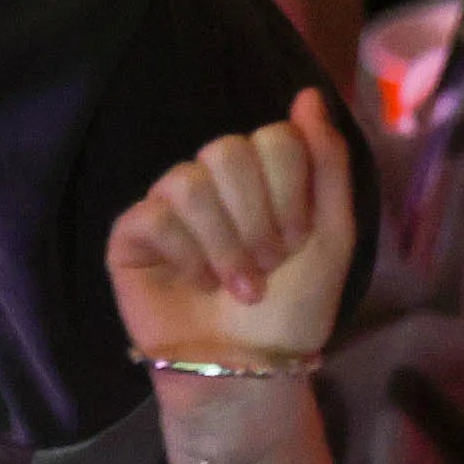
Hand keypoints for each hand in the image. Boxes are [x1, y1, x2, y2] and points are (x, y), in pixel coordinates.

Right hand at [109, 89, 354, 361]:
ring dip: (225, 243)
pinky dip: (187, 255)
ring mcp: (169, 206)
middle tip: (270, 264)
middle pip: (228, 151)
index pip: (274, 137)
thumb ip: (327, 163)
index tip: (299, 238)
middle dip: (259, 217)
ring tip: (240, 285)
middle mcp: (213, 182)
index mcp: (263, 176)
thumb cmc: (294, 307)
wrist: (253, 368)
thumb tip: (308, 95)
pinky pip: (152, 216)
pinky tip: (197, 284)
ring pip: (187, 181)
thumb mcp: (332, 234)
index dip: (292, 189)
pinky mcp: (131, 237)